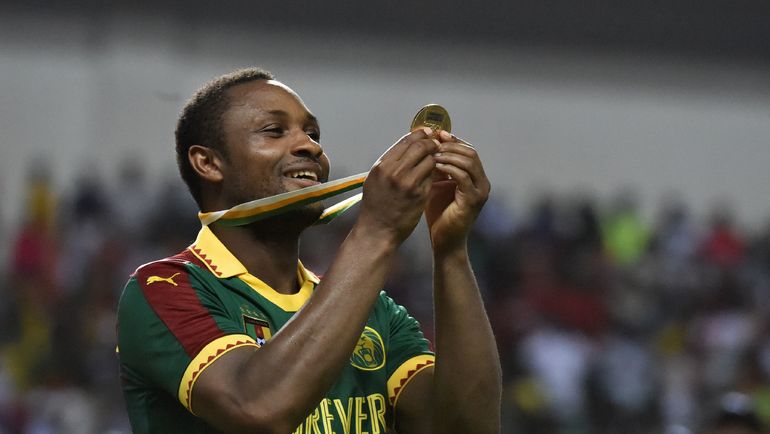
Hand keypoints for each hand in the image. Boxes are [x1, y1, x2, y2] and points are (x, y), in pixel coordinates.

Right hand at [356, 128, 438, 243]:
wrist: (377, 231)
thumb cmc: (376, 206)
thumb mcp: (375, 180)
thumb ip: (389, 164)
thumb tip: (407, 148)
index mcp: (382, 165)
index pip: (405, 141)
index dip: (420, 134)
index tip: (428, 133)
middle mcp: (394, 171)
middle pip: (420, 146)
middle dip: (432, 143)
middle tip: (438, 145)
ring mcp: (407, 183)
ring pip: (430, 159)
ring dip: (436, 158)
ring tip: (440, 159)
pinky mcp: (419, 194)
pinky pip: (433, 176)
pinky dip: (437, 172)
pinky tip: (440, 173)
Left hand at [425, 130, 489, 253]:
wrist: (444, 240)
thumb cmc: (438, 213)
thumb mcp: (436, 184)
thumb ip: (436, 167)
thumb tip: (425, 145)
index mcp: (476, 177)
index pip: (468, 150)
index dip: (452, 140)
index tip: (435, 134)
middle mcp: (483, 182)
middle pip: (470, 152)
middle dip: (450, 145)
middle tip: (432, 143)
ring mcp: (481, 191)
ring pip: (468, 161)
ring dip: (448, 155)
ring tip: (431, 153)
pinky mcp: (473, 200)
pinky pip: (462, 176)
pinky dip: (448, 168)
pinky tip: (433, 166)